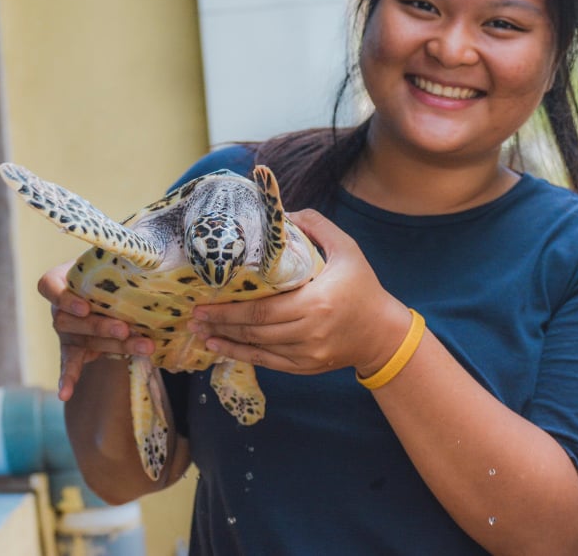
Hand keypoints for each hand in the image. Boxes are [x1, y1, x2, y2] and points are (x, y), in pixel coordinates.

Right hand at [37, 261, 154, 400]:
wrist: (115, 287)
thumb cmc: (113, 268)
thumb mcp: (115, 259)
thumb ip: (121, 256)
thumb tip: (145, 248)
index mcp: (60, 279)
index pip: (49, 286)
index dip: (64, 297)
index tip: (85, 306)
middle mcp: (58, 307)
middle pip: (70, 320)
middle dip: (99, 326)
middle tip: (125, 328)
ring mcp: (65, 331)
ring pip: (82, 341)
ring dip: (112, 346)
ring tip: (143, 347)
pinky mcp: (73, 350)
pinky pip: (69, 364)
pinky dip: (68, 378)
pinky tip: (64, 394)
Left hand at [188, 209, 409, 376]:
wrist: (383, 333)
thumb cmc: (364, 286)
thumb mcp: (347, 249)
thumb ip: (317, 225)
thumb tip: (284, 212)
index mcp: (316, 302)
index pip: (263, 309)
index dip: (230, 309)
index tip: (203, 302)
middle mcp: (309, 331)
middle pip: (255, 330)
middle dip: (220, 324)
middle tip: (194, 316)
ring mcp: (307, 353)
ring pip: (258, 349)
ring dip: (226, 341)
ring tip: (200, 332)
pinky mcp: (306, 366)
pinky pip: (268, 363)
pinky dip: (242, 356)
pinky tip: (221, 349)